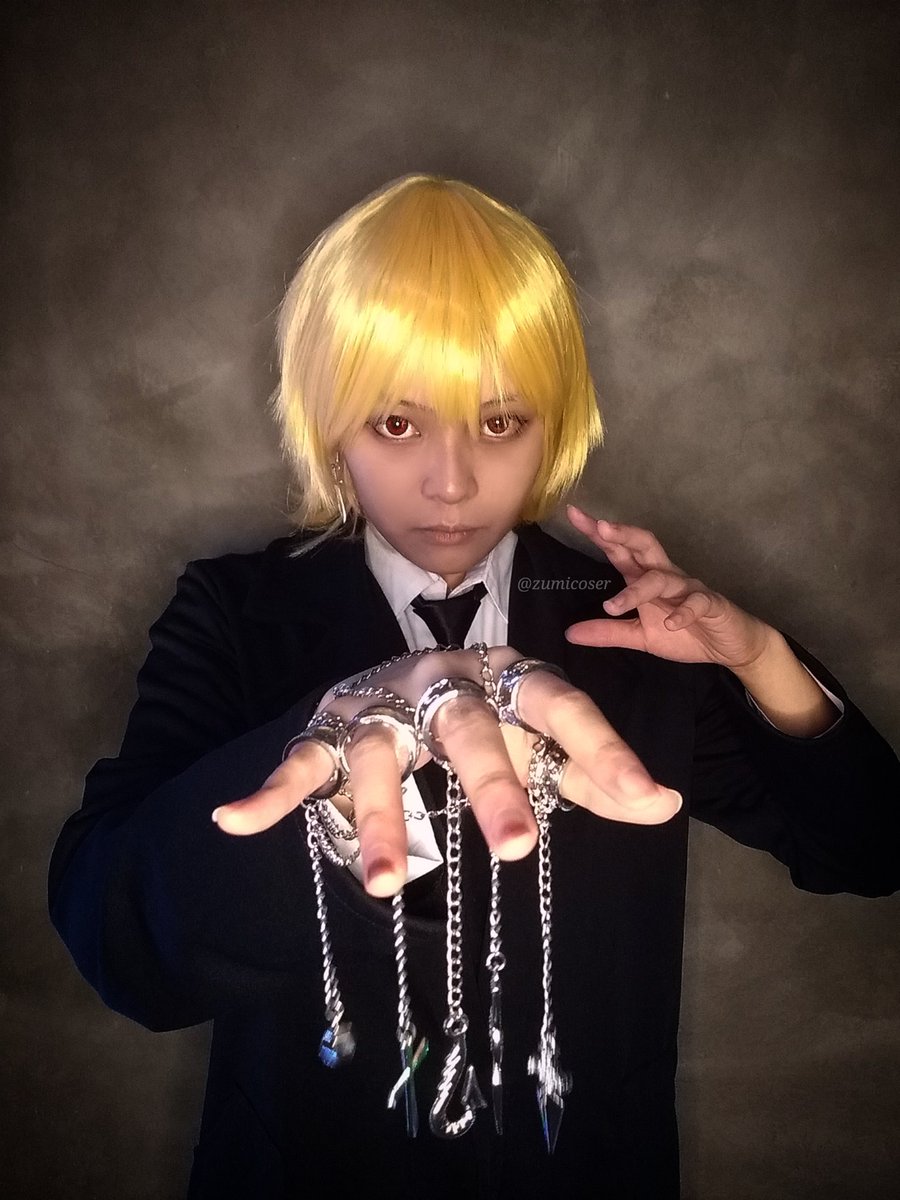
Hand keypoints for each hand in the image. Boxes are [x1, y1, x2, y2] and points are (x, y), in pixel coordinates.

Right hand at [213, 645, 682, 895]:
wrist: (403, 687)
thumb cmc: (487, 721)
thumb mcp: (541, 744)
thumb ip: (596, 774)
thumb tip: (668, 804)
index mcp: (505, 677)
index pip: (560, 704)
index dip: (604, 749)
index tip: (649, 800)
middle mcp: (442, 681)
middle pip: (468, 726)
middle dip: (491, 784)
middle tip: (518, 850)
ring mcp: (380, 704)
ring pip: (380, 754)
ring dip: (382, 814)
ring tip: (390, 884)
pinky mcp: (329, 729)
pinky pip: (299, 759)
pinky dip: (270, 791)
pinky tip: (235, 820)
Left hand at [564, 505, 771, 670]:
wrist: (729, 645)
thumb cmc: (684, 633)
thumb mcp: (640, 636)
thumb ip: (608, 632)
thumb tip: (569, 633)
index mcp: (646, 578)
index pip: (620, 551)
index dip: (599, 534)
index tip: (574, 515)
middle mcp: (666, 575)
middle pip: (644, 545)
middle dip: (622, 534)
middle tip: (600, 527)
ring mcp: (689, 588)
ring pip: (663, 579)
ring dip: (638, 591)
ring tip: (613, 605)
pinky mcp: (711, 604)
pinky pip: (697, 603)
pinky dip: (683, 612)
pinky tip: (672, 624)